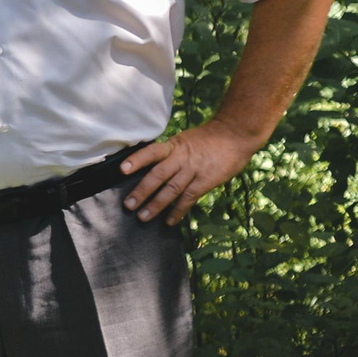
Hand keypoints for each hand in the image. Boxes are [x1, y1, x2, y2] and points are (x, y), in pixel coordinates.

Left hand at [118, 120, 258, 224]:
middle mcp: (181, 158)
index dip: (137, 160)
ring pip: (171, 189)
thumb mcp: (184, 140)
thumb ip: (169, 154)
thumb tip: (149, 168)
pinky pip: (189, 198)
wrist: (235, 135)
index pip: (152, 152)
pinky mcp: (206, 182)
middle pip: (158, 175)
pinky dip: (178, 211)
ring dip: (156, 205)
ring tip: (143, 217)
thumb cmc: (207, 139)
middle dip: (142, 191)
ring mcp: (194, 170)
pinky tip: (169, 221)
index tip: (122, 170)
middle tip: (128, 205)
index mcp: (174, 146)